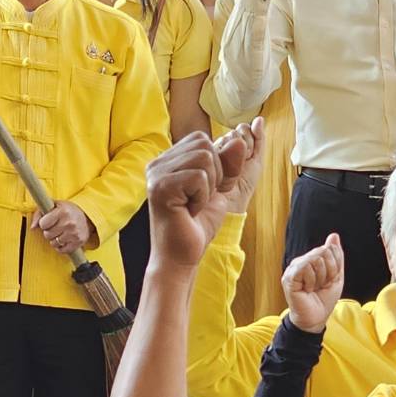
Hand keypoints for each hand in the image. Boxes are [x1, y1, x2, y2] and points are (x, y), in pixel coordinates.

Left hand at [33, 201, 95, 254]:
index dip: (44, 223)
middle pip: (47, 235)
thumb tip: (32, 227)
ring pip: (53, 243)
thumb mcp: (54, 205)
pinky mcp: (78, 242)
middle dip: (49, 231)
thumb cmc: (68, 210)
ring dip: (55, 239)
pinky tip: (64, 239)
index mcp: (63, 211)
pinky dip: (61, 246)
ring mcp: (74, 234)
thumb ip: (39, 213)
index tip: (49, 221)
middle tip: (56, 226)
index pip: (43, 224)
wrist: (88, 217)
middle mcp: (69, 223)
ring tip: (61, 232)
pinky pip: (61, 250)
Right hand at [145, 120, 264, 270]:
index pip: (202, 139)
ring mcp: (156, 174)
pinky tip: (189, 211)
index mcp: (167, 159)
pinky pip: (199, 177)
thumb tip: (239, 139)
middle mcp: (157, 163)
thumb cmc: (197, 224)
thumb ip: (229, 162)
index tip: (206, 190)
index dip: (217, 164)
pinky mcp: (161, 188)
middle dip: (215, 174)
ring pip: (204, 158)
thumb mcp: (219, 187)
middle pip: (204, 145)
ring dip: (209, 186)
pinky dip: (202, 197)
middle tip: (199, 199)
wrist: (181, 257)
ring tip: (194, 204)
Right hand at [282, 234, 343, 332]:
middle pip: (323, 252)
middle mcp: (300, 262)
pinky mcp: (289, 277)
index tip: (329, 280)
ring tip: (314, 288)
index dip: (335, 266)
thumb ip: (336, 256)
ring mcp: (293, 269)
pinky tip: (307, 289)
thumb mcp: (336, 276)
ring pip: (315, 259)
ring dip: (321, 278)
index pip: (329, 249)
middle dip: (329, 271)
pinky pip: (305, 267)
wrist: (315, 319)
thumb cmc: (324, 300)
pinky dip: (312, 281)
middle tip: (322, 285)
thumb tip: (334, 236)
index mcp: (310, 260)